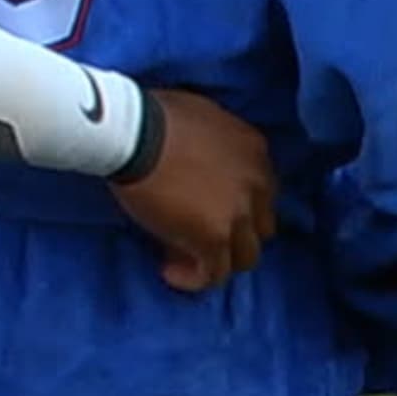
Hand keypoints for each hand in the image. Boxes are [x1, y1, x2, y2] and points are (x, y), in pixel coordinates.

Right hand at [108, 87, 276, 292]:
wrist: (134, 132)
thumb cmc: (153, 117)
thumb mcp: (202, 118)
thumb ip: (216, 146)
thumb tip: (200, 166)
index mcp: (255, 150)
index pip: (261, 191)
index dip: (236, 204)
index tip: (206, 207)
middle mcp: (257, 183)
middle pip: (260, 226)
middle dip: (234, 233)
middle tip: (197, 233)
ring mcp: (239, 213)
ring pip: (245, 256)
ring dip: (218, 259)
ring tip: (183, 256)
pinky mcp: (214, 238)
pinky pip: (213, 274)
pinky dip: (194, 278)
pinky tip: (170, 272)